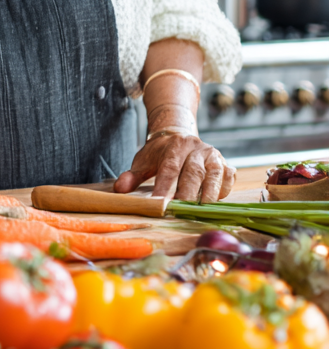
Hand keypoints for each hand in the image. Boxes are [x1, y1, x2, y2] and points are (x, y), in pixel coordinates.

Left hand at [114, 132, 234, 202]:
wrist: (179, 136)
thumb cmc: (159, 154)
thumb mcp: (143, 161)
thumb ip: (132, 176)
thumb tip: (120, 190)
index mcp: (175, 146)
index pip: (169, 168)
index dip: (165, 187)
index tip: (159, 204)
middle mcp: (197, 148)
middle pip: (194, 173)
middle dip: (188, 194)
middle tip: (181, 212)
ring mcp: (214, 156)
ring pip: (215, 176)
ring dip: (209, 195)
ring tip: (200, 211)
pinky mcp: (226, 164)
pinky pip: (228, 178)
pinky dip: (224, 191)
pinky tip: (215, 202)